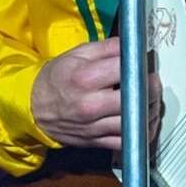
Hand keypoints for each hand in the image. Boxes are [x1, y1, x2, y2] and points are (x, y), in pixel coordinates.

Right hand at [30, 37, 161, 150]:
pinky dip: (140, 132)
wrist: (34, 107)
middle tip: (152, 81)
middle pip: (135, 98)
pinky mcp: (96, 142)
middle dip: (151, 87)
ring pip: (135, 122)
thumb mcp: (77, 54)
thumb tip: (133, 44)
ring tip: (150, 99)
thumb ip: (107, 47)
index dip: (140, 63)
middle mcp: (91, 105)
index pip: (126, 69)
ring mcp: (94, 127)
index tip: (144, 62)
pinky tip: (143, 120)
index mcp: (85, 78)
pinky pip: (127, 142)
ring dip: (150, 110)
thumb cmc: (57, 78)